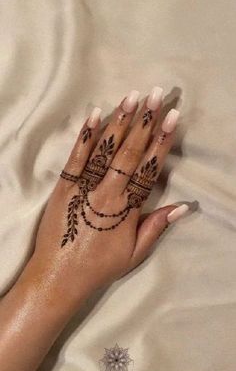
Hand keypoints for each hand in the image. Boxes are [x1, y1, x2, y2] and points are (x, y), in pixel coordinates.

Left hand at [25, 87, 188, 309]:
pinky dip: (86, 135)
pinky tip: (95, 114)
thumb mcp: (134, 253)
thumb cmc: (99, 266)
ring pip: (105, 149)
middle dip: (146, 121)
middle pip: (130, 152)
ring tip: (133, 97)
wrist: (59, 275)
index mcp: (127, 209)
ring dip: (120, 121)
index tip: (173, 118)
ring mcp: (84, 187)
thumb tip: (181, 206)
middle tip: (158, 95)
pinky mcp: (64, 186)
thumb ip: (156, 227)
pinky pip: (77, 156)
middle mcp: (108, 193)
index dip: (162, 142)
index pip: (149, 168)